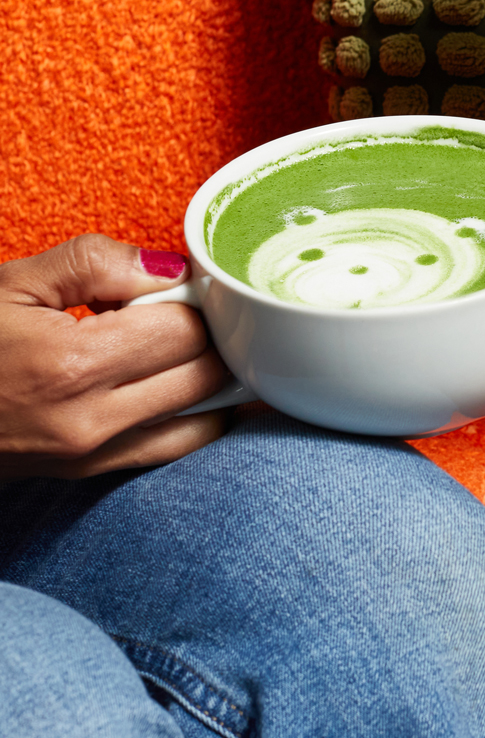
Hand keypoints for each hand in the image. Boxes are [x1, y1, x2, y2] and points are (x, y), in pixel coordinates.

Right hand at [0, 234, 230, 479]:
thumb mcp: (12, 283)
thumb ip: (96, 263)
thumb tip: (169, 267)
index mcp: (71, 364)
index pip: (184, 329)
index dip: (196, 299)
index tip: (185, 282)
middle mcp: (89, 420)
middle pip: (204, 374)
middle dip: (212, 336)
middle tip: (191, 309)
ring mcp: (90, 456)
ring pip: (202, 418)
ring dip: (211, 378)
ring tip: (185, 343)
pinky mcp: (87, 474)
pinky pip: (173, 449)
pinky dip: (194, 415)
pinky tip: (182, 383)